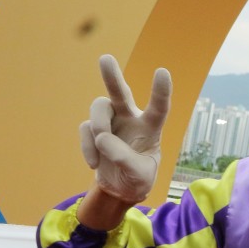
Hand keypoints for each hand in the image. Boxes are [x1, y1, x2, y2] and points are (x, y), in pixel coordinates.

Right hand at [79, 54, 171, 203]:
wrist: (121, 188)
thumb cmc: (138, 178)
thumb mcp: (140, 176)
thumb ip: (126, 159)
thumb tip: (102, 138)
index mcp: (151, 128)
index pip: (158, 108)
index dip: (161, 91)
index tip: (162, 71)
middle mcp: (130, 118)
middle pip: (121, 93)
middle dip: (112, 76)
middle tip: (105, 58)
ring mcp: (111, 122)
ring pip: (99, 107)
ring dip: (98, 124)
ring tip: (101, 144)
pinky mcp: (93, 130)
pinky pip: (85, 129)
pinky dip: (87, 147)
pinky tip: (95, 164)